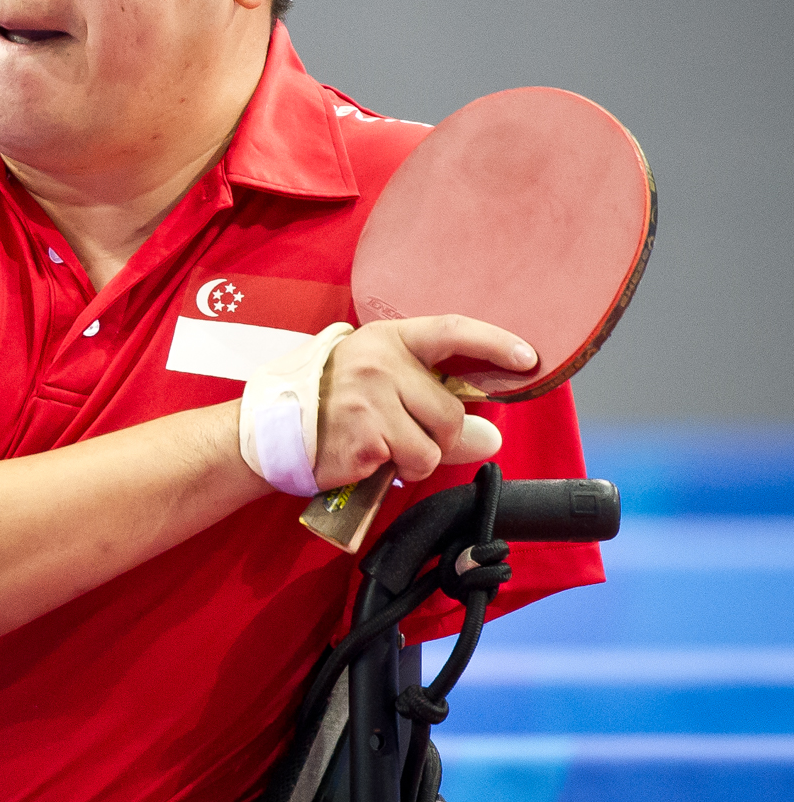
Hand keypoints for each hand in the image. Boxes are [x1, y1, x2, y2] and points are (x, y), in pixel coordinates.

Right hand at [314, 317, 535, 488]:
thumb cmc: (332, 403)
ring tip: (387, 446)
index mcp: (387, 339)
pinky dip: (399, 471)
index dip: (495, 343)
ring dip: (422, 457)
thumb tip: (490, 438)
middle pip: (451, 408)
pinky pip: (413, 464)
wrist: (272, 430)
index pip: (452, 331)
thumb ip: (434, 403)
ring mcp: (370, 398)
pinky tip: (371, 457)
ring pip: (438, 443)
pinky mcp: (366, 436)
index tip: (528, 358)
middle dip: (444, 435)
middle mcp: (380, 363)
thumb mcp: (379, 385)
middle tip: (410, 435)